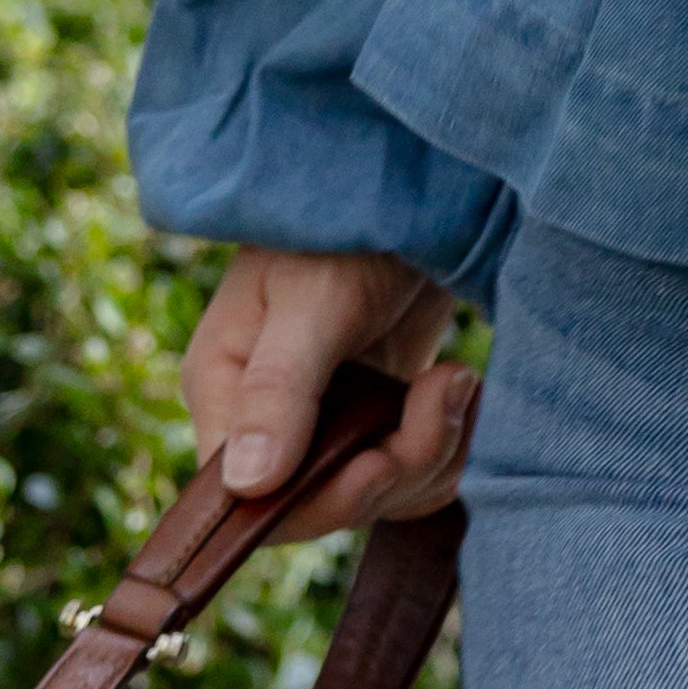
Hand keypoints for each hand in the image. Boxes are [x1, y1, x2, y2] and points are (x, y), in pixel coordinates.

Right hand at [179, 248, 476, 539]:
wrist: (409, 184)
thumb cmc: (340, 225)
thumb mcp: (312, 300)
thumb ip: (280, 388)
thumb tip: (248, 484)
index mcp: (225, 391)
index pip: (250, 502)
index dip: (318, 503)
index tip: (378, 465)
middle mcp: (268, 419)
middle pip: (326, 504)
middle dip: (395, 466)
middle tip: (440, 395)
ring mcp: (327, 419)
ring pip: (380, 492)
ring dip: (432, 450)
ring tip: (457, 379)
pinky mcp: (378, 413)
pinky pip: (414, 469)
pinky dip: (448, 442)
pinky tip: (462, 387)